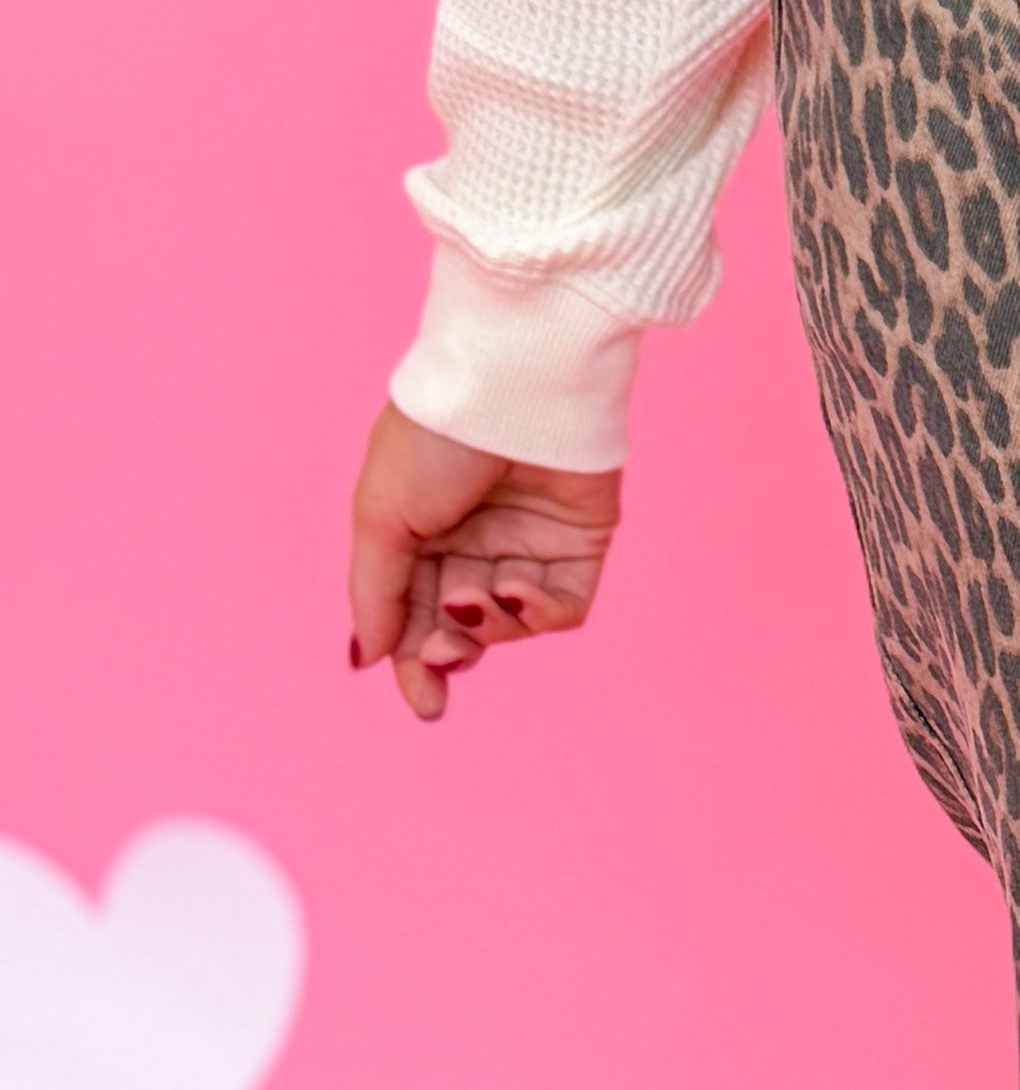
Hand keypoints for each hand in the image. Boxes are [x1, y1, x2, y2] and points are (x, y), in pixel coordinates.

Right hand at [348, 404, 621, 724]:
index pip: (416, 614)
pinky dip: (538, 614)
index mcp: (419, 532)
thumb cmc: (434, 438)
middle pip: (463, 627)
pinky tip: (517, 592)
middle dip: (451, 648)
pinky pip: (562, 609)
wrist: (510, 387)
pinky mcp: (580, 545)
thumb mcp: (380, 516)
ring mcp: (528, 544)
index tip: (424, 702)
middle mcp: (473, 541)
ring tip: (476, 599)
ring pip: (511, 625)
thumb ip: (376, 592)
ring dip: (492, 627)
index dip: (417, 661)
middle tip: (444, 647)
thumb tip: (370, 657)